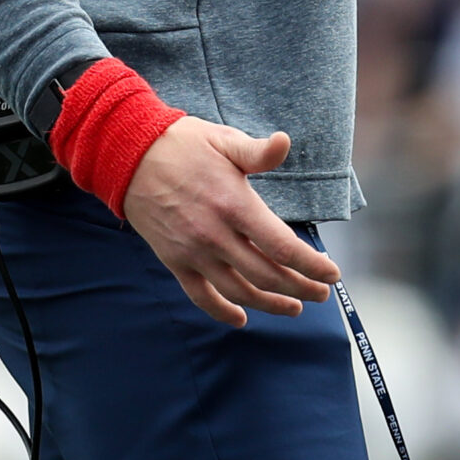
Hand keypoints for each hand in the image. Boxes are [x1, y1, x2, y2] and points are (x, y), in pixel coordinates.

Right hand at [120, 117, 340, 325]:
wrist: (128, 155)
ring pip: (239, 292)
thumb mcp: (224, 140)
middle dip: (301, 288)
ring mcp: (193, 251)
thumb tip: (285, 142)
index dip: (311, 265)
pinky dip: (222, 313)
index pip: (282, 246)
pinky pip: (201, 297)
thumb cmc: (183, 144)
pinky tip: (241, 319)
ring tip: (294, 307)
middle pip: (267, 275)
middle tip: (321, 294)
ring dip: (271, 305)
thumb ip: (258, 152)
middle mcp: (215, 234)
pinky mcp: (174, 261)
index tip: (332, 274)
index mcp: (234, 203)